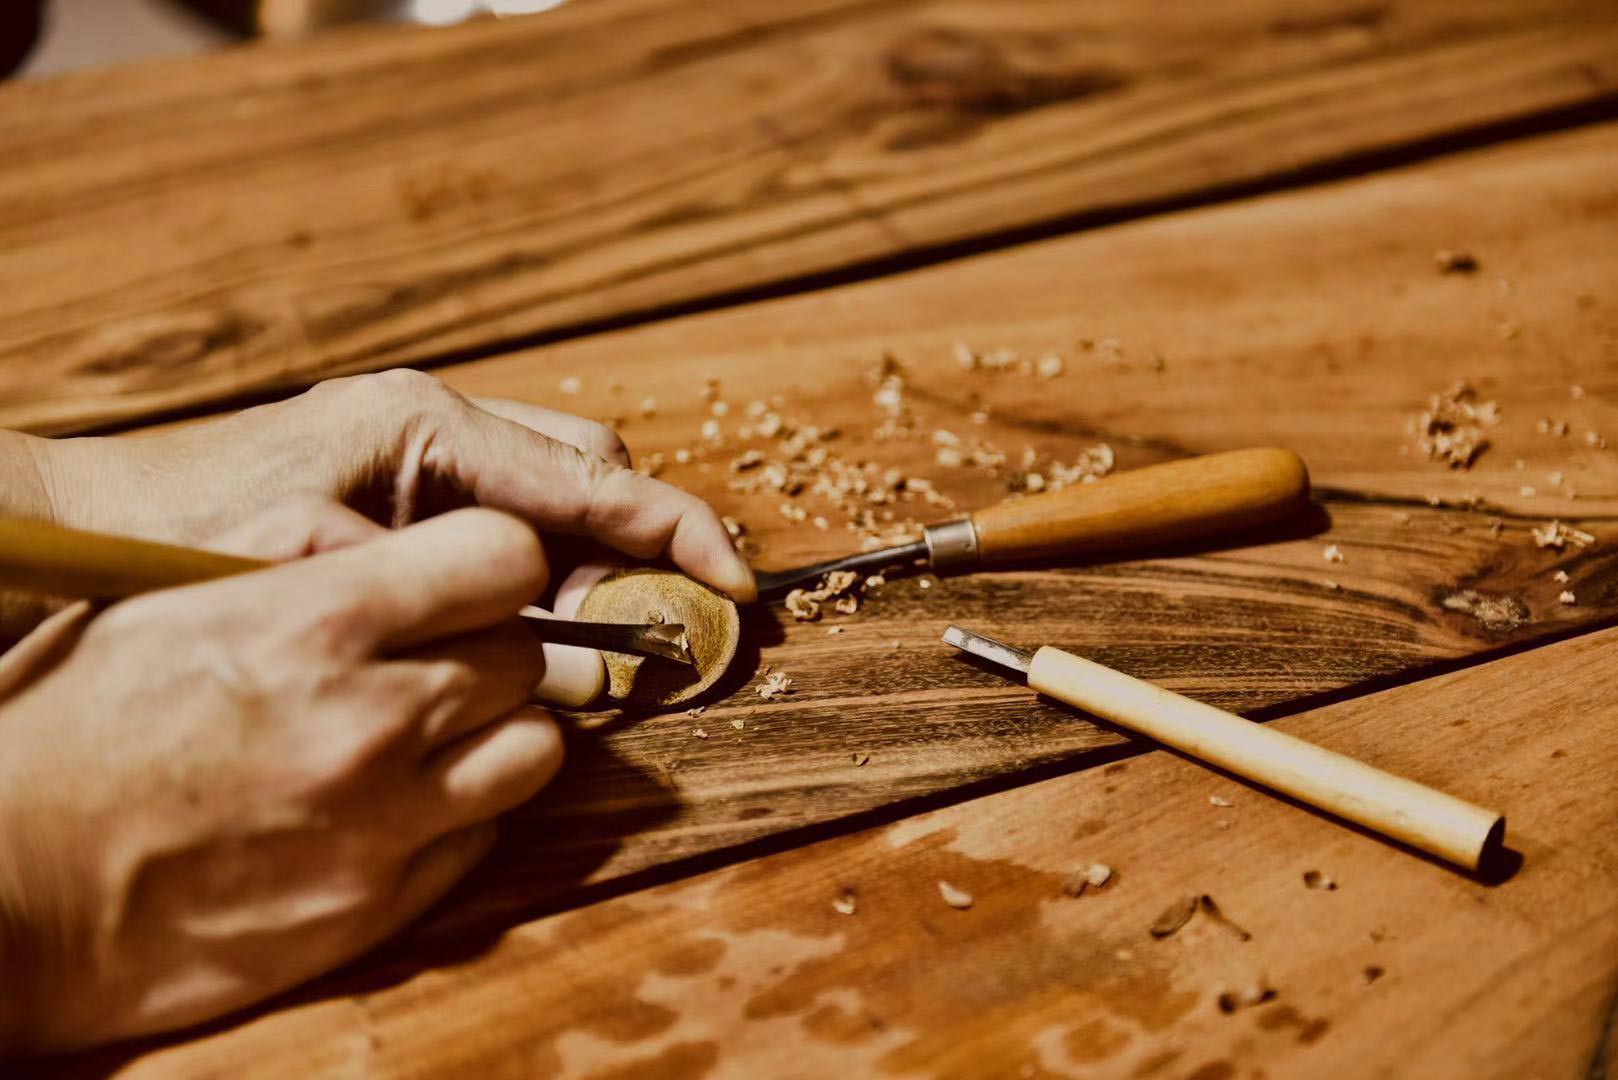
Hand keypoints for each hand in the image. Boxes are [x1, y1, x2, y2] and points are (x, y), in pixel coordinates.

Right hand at [0, 501, 576, 1052]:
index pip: (507, 559)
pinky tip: (393, 804)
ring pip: (536, 750)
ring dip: (496, 734)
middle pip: (526, 656)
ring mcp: (383, 822)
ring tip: (429, 735)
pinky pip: (484, 836)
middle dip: (488, 648)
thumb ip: (299, 541)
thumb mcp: (165, 587)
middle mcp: (370, 720)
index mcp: (314, 622)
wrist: (4, 886)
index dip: (496, 563)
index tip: (471, 579)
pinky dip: (459, 814)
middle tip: (433, 661)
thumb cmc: (70, 721)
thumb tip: (399, 542)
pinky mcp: (379, 906)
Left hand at [36, 368, 754, 601]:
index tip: (737, 586)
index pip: (594, 479)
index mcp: (428, 429)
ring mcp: (429, 447)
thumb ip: (454, 603)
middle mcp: (440, 424)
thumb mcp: (321, 576)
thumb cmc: (187, 546)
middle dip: (635, 554)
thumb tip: (575, 652)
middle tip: (632, 641)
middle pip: (593, 475)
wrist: (89, 529)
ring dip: (591, 562)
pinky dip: (544, 564)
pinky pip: (518, 513)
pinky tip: (521, 621)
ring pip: (563, 493)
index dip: (678, 535)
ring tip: (578, 640)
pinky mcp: (413, 478)